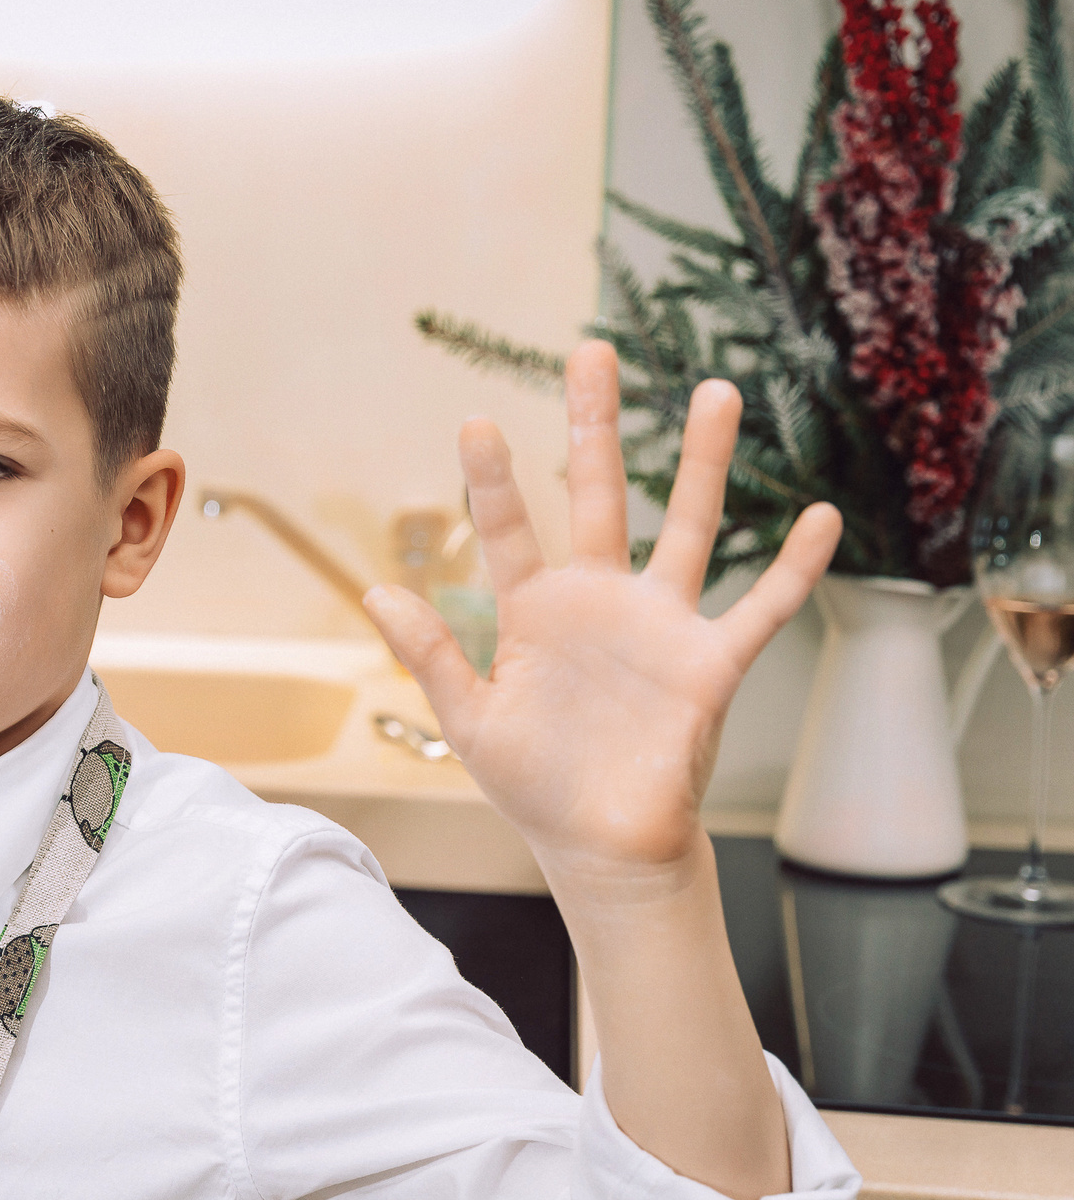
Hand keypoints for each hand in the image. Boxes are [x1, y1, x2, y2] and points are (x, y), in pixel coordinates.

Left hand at [363, 341, 841, 877]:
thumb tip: (377, 591)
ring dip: (701, 461)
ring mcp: (659, 626)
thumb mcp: (468, 719)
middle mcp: (600, 601)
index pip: (508, 530)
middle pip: (599, 495)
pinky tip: (822, 518)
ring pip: (686, 526)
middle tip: (592, 351)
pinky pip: (759, 609)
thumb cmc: (534, 783)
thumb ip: (431, 653)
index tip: (475, 420)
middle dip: (593, 426)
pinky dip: (793, 569)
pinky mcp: (710, 666)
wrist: (600, 848)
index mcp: (534, 611)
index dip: (492, 480)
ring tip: (714, 389)